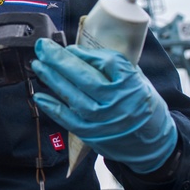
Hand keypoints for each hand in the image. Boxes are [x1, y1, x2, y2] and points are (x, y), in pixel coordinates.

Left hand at [30, 38, 176, 173]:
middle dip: (59, 60)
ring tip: (38, 65)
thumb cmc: (141, 105)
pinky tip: (39, 95)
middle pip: (84, 77)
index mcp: (131, 84)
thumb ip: (112, 66)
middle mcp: (116, 102)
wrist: (152, 143)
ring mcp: (102, 120)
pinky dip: (51, 106)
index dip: (85, 54)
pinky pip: (66, 118)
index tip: (70, 47)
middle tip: (42, 46)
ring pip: (72, 96)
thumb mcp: (136, 79)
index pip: (107, 62)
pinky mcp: (91, 133)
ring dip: (51, 79)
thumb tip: (79, 52)